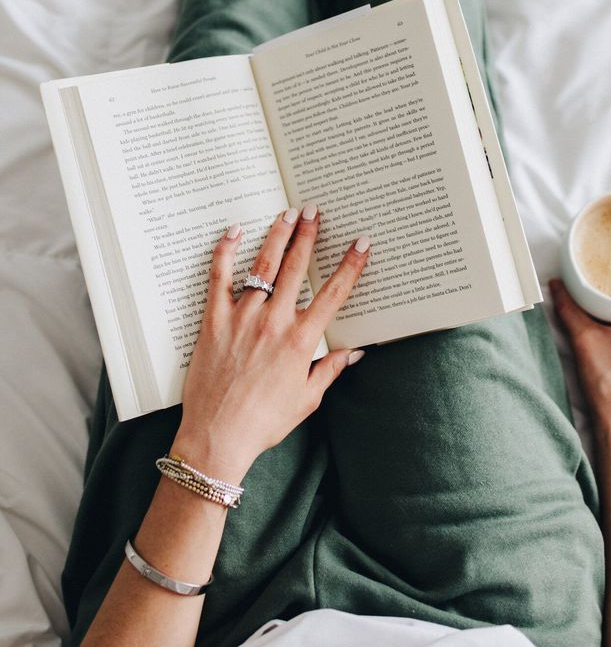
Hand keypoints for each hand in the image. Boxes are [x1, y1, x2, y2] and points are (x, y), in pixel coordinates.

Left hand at [173, 206, 368, 482]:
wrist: (218, 436)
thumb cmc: (264, 422)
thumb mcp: (307, 399)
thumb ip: (330, 369)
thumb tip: (354, 352)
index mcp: (301, 341)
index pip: (333, 294)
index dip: (350, 265)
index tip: (361, 242)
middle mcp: (274, 322)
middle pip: (297, 268)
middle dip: (309, 235)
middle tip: (315, 210)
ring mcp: (242, 318)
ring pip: (263, 266)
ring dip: (277, 236)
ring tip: (287, 213)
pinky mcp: (213, 320)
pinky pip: (219, 278)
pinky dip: (226, 252)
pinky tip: (234, 232)